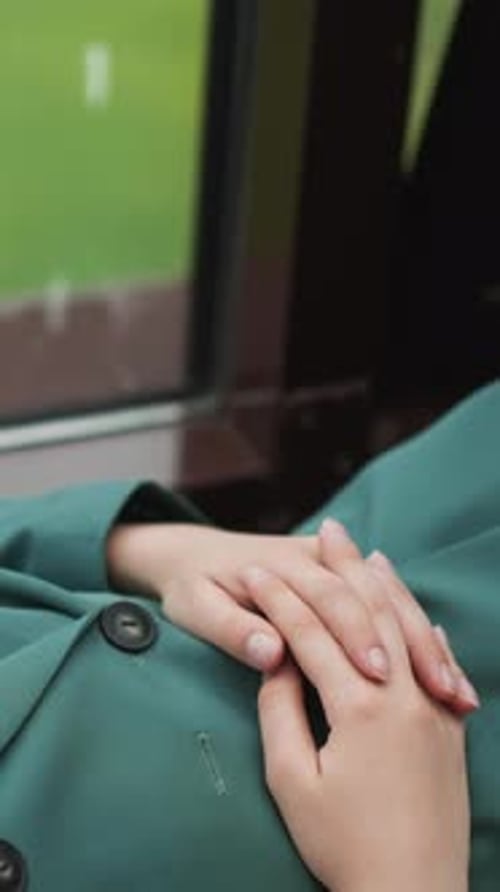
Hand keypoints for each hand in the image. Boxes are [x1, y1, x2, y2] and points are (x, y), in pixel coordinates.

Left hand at [107, 521, 478, 711]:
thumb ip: (232, 630)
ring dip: (423, 644)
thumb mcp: (195, 609)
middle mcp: (313, 559)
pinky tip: (442, 671)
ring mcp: (330, 564)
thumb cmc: (191, 587)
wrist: (192, 554)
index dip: (355, 638)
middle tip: (437, 690)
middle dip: (407, 645)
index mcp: (282, 565)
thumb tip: (272, 651)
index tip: (377, 677)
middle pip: (373, 601)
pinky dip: (417, 637)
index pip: (329, 601)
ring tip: (453, 689)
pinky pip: (388, 605)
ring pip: (390, 602)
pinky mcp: (340, 579)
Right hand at [255, 547, 470, 891]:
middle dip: (343, 566)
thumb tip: (277, 661)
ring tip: (366, 551)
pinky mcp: (448, 722)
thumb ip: (281, 712)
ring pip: (408, 623)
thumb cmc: (343, 847)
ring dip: (384, 583)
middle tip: (328, 529)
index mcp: (358, 707)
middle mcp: (401, 694)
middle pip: (367, 610)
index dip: (278, 598)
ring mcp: (431, 705)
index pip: (310, 632)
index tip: (255, 571)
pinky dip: (417, 620)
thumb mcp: (293, 783)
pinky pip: (434, 652)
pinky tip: (406, 603)